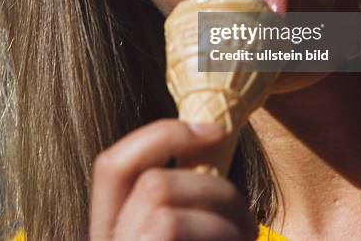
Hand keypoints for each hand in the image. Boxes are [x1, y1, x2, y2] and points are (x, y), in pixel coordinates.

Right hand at [89, 119, 257, 240]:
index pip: (112, 164)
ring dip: (224, 219)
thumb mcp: (187, 226)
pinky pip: (170, 228)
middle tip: (247, 216)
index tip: (215, 129)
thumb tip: (206, 133)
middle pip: (149, 184)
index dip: (163, 135)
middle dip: (212, 188)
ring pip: (164, 209)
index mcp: (113, 227)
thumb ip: (179, 197)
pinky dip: (223, 236)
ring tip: (249, 234)